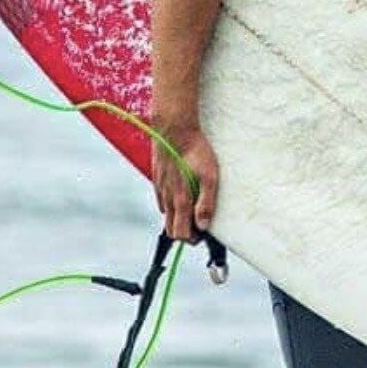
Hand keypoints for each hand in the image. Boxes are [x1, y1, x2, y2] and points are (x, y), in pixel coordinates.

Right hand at [152, 125, 218, 242]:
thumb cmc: (196, 151)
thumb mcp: (209, 176)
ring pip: (165, 215)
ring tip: (193, 209)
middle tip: (199, 226)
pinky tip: (182, 195)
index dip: (192, 239)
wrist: (174, 128)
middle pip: (170, 229)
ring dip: (178, 218)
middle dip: (184, 232)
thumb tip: (203, 226)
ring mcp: (160, 188)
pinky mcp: (157, 178)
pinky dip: (171, 205)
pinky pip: (162, 200)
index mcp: (179, 200)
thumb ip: (206, 203)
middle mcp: (167, 198)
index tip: (203, 234)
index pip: (180, 234)